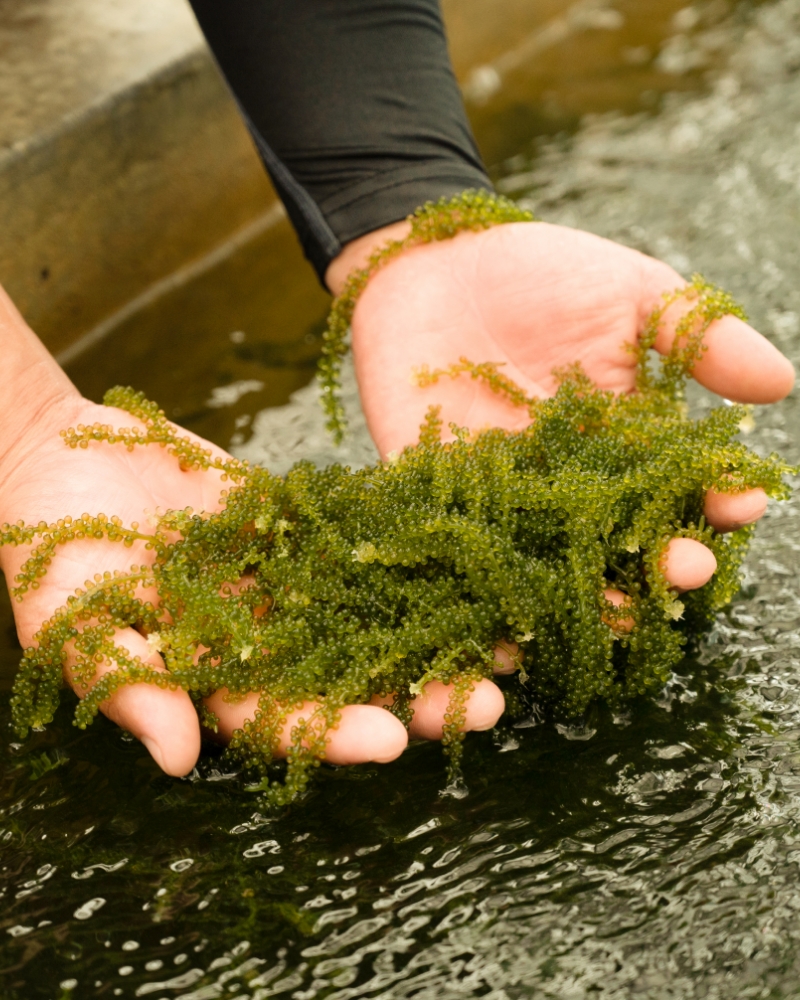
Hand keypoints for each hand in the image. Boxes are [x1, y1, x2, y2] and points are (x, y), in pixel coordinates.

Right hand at [0, 290, 495, 774]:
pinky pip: (366, 542)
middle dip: (418, 694)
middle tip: (489, 703)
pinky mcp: (304, 527)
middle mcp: (264, 641)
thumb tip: (179, 760)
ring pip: (375, 615)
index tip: (394, 738)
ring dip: (439, 630)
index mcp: (213, 681)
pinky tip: (473, 555)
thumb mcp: (75, 617)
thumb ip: (127, 684)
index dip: (336, 732)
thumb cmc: (51, 546)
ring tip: (511, 641)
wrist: (65, 456)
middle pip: (352, 679)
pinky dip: (417, 551)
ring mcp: (290, 583)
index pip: (284, 719)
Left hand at [328, 219, 794, 721]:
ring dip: (580, 594)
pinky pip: (461, 552)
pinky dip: (480, 591)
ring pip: (550, 560)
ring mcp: (505, 496)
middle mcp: (571, 481)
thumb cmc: (540, 271)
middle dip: (658, 559)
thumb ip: (697, 337)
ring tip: (609, 618)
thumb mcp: (628, 292)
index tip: (740, 504)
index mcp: (625, 440)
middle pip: (622, 536)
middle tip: (685, 572)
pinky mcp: (437, 497)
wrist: (432, 258)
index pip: (681, 481)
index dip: (714, 496)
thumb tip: (782, 384)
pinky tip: (503, 635)